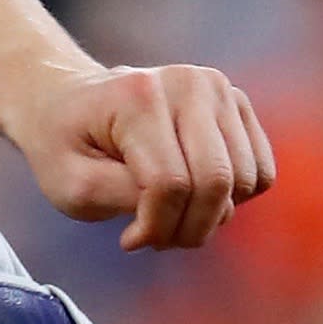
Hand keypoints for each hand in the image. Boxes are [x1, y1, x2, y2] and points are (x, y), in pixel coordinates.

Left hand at [5, 63, 275, 250]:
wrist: (65, 101)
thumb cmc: (63, 145)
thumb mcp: (70, 184)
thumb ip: (124, 199)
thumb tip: (180, 211)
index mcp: (138, 96)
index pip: (171, 183)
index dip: (156, 226)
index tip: (130, 239)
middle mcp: (187, 84)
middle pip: (218, 182)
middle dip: (190, 227)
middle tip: (156, 237)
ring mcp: (218, 89)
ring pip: (246, 180)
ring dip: (211, 215)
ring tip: (170, 214)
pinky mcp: (237, 103)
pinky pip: (259, 172)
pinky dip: (232, 198)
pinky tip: (192, 193)